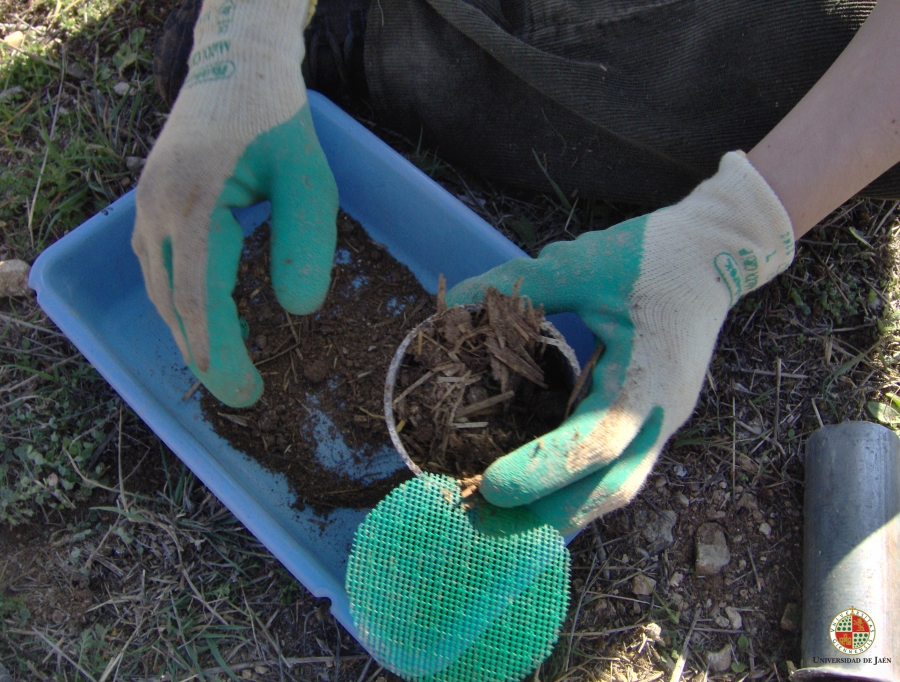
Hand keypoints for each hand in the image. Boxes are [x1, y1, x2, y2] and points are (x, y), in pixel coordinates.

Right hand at [132, 0, 337, 406]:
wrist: (236, 68)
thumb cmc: (278, 122)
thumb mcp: (310, 179)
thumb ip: (306, 241)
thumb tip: (297, 311)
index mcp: (194, 203)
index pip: (198, 299)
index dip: (220, 352)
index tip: (245, 393)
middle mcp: (156, 210)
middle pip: (171, 304)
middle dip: (204, 354)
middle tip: (241, 396)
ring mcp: (146, 207)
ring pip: (159, 290)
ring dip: (190, 332)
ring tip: (228, 366)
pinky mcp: (151, 206)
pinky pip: (160, 269)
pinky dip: (182, 303)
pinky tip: (211, 319)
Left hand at [447, 153, 794, 533]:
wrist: (716, 254)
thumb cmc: (653, 256)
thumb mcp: (583, 263)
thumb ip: (520, 284)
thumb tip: (454, 303)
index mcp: (649, 376)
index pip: (595, 443)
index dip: (542, 470)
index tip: (488, 484)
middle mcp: (660, 413)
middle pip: (609, 490)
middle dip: (547, 518)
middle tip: (482, 527)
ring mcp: (661, 421)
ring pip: (614, 487)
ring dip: (560, 510)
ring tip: (499, 520)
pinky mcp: (652, 419)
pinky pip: (614, 468)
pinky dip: (574, 488)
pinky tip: (533, 490)